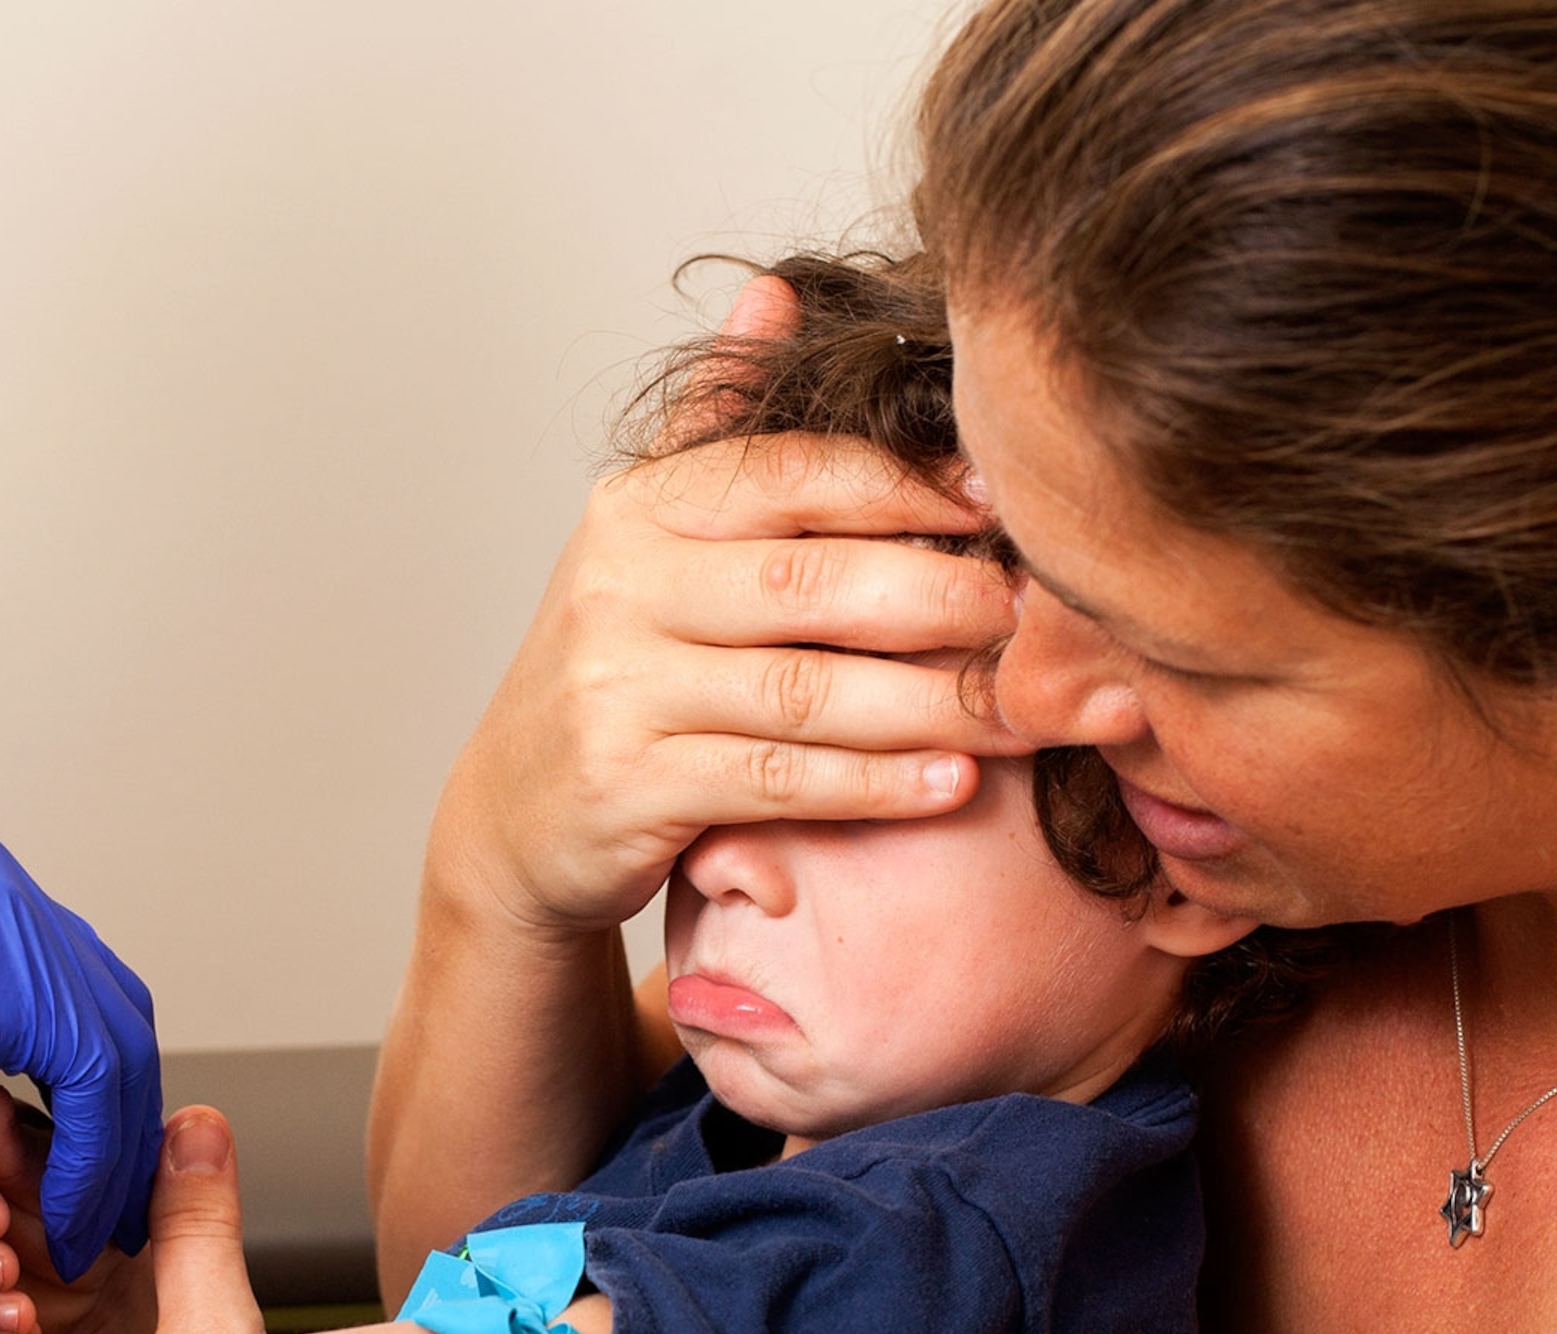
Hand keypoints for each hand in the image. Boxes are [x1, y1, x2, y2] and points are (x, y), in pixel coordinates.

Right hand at [0, 816, 162, 1273]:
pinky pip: (91, 1074)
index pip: (75, 981)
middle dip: (121, 1112)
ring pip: (118, 1042)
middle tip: (112, 1198)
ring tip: (91, 1227)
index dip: (96, 1079)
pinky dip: (86, 1156)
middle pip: (114, 1006)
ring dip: (112, 1146)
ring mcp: (11, 919)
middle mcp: (3, 887)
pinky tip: (60, 1217)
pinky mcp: (6, 973)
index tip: (91, 1159)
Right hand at [434, 276, 1015, 938]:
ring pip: (806, 690)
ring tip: (1021, 709)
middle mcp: (620, 587)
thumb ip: (716, 429)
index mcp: (639, 510)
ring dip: (929, 702)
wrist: (519, 814)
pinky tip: (952, 783)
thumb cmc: (618, 669)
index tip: (1006, 501)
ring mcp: (619, 688)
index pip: (792, 475)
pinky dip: (874, 784)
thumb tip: (775, 296)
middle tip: (1037, 611)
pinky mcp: (630, 785)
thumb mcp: (648, 539)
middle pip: (810, 581)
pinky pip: (778, 781)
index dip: (908, 485)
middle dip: (939, 595)